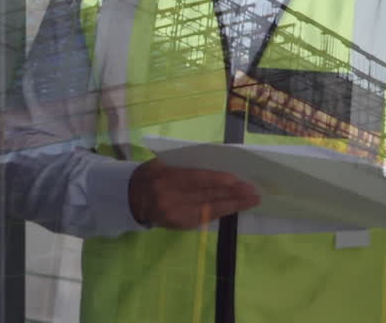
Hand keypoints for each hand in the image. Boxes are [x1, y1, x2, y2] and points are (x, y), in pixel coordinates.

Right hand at [128, 158, 259, 228]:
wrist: (132, 197)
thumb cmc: (155, 173)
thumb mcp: (165, 162)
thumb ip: (188, 163)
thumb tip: (221, 160)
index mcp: (165, 175)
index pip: (195, 178)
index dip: (217, 181)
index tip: (237, 180)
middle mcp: (167, 196)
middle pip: (205, 194)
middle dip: (232, 194)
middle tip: (253, 191)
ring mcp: (172, 212)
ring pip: (207, 208)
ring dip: (232, 204)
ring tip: (252, 200)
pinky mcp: (177, 224)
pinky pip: (203, 217)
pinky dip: (221, 212)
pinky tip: (236, 208)